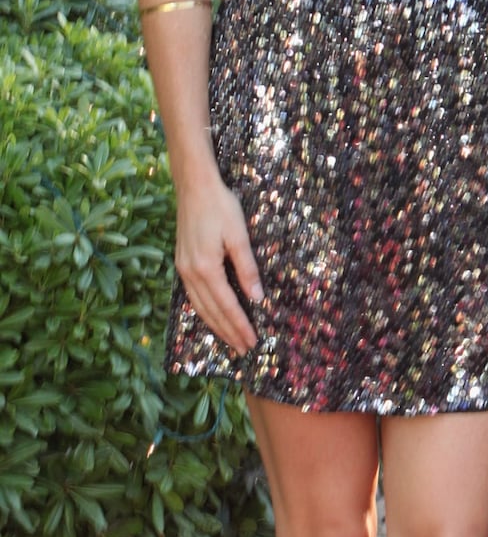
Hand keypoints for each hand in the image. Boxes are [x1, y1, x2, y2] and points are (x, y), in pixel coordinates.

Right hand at [175, 176, 262, 353]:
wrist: (193, 186)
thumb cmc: (221, 206)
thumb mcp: (239, 235)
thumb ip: (247, 268)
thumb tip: (257, 298)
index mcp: (206, 268)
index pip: (227, 305)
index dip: (240, 325)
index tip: (253, 341)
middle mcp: (190, 273)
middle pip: (212, 311)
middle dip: (229, 332)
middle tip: (244, 349)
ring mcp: (183, 269)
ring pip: (199, 307)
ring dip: (215, 326)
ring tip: (230, 340)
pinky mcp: (181, 263)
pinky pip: (192, 296)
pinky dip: (204, 311)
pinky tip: (212, 316)